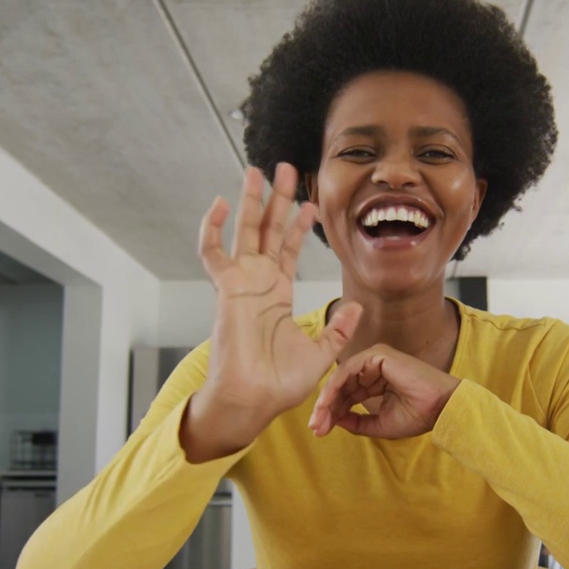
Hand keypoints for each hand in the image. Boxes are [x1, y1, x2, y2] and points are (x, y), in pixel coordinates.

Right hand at [190, 164, 362, 455]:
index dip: (298, 225)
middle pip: (268, 230)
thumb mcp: (320, 352)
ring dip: (250, 200)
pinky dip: (213, 227)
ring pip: (244, 231)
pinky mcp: (226, 289)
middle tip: (286, 169)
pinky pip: (213, 252)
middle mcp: (258, 283)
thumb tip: (356, 306)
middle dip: (276, 199)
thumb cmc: (279, 384)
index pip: (288, 249)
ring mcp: (241, 284)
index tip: (311, 202)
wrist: (253, 400)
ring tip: (257, 170)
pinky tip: (222, 202)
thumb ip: (338, 329)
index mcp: (278, 294)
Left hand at [309, 344, 460, 438]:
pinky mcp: (377, 355)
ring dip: (327, 399)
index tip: (320, 430)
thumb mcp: (379, 424)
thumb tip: (335, 420)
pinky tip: (327, 404)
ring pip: (341, 377)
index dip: (333, 412)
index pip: (348, 394)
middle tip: (315, 426)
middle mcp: (374, 368)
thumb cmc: (418, 416)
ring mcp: (375, 359)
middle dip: (326, 407)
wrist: (440, 408)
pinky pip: (348, 370)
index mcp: (377, 381)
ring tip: (318, 418)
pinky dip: (335, 387)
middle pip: (341, 385)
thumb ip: (357, 422)